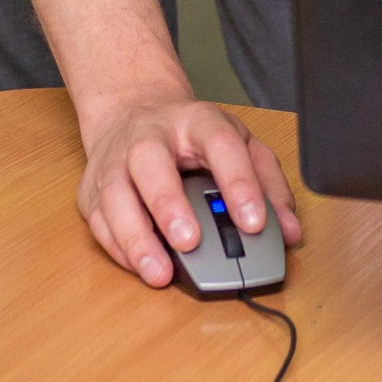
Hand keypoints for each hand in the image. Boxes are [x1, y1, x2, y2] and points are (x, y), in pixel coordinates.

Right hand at [75, 90, 302, 287]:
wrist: (133, 110)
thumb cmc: (191, 135)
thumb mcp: (238, 143)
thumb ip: (268, 185)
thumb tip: (289, 231)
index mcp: (195, 121)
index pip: (220, 144)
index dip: (239, 183)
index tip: (255, 222)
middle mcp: (150, 137)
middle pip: (151, 162)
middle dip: (169, 205)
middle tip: (192, 241)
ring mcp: (116, 161)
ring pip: (115, 196)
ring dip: (136, 237)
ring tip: (160, 271)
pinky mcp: (92, 189)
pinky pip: (99, 222)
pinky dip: (118, 249)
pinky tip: (140, 266)